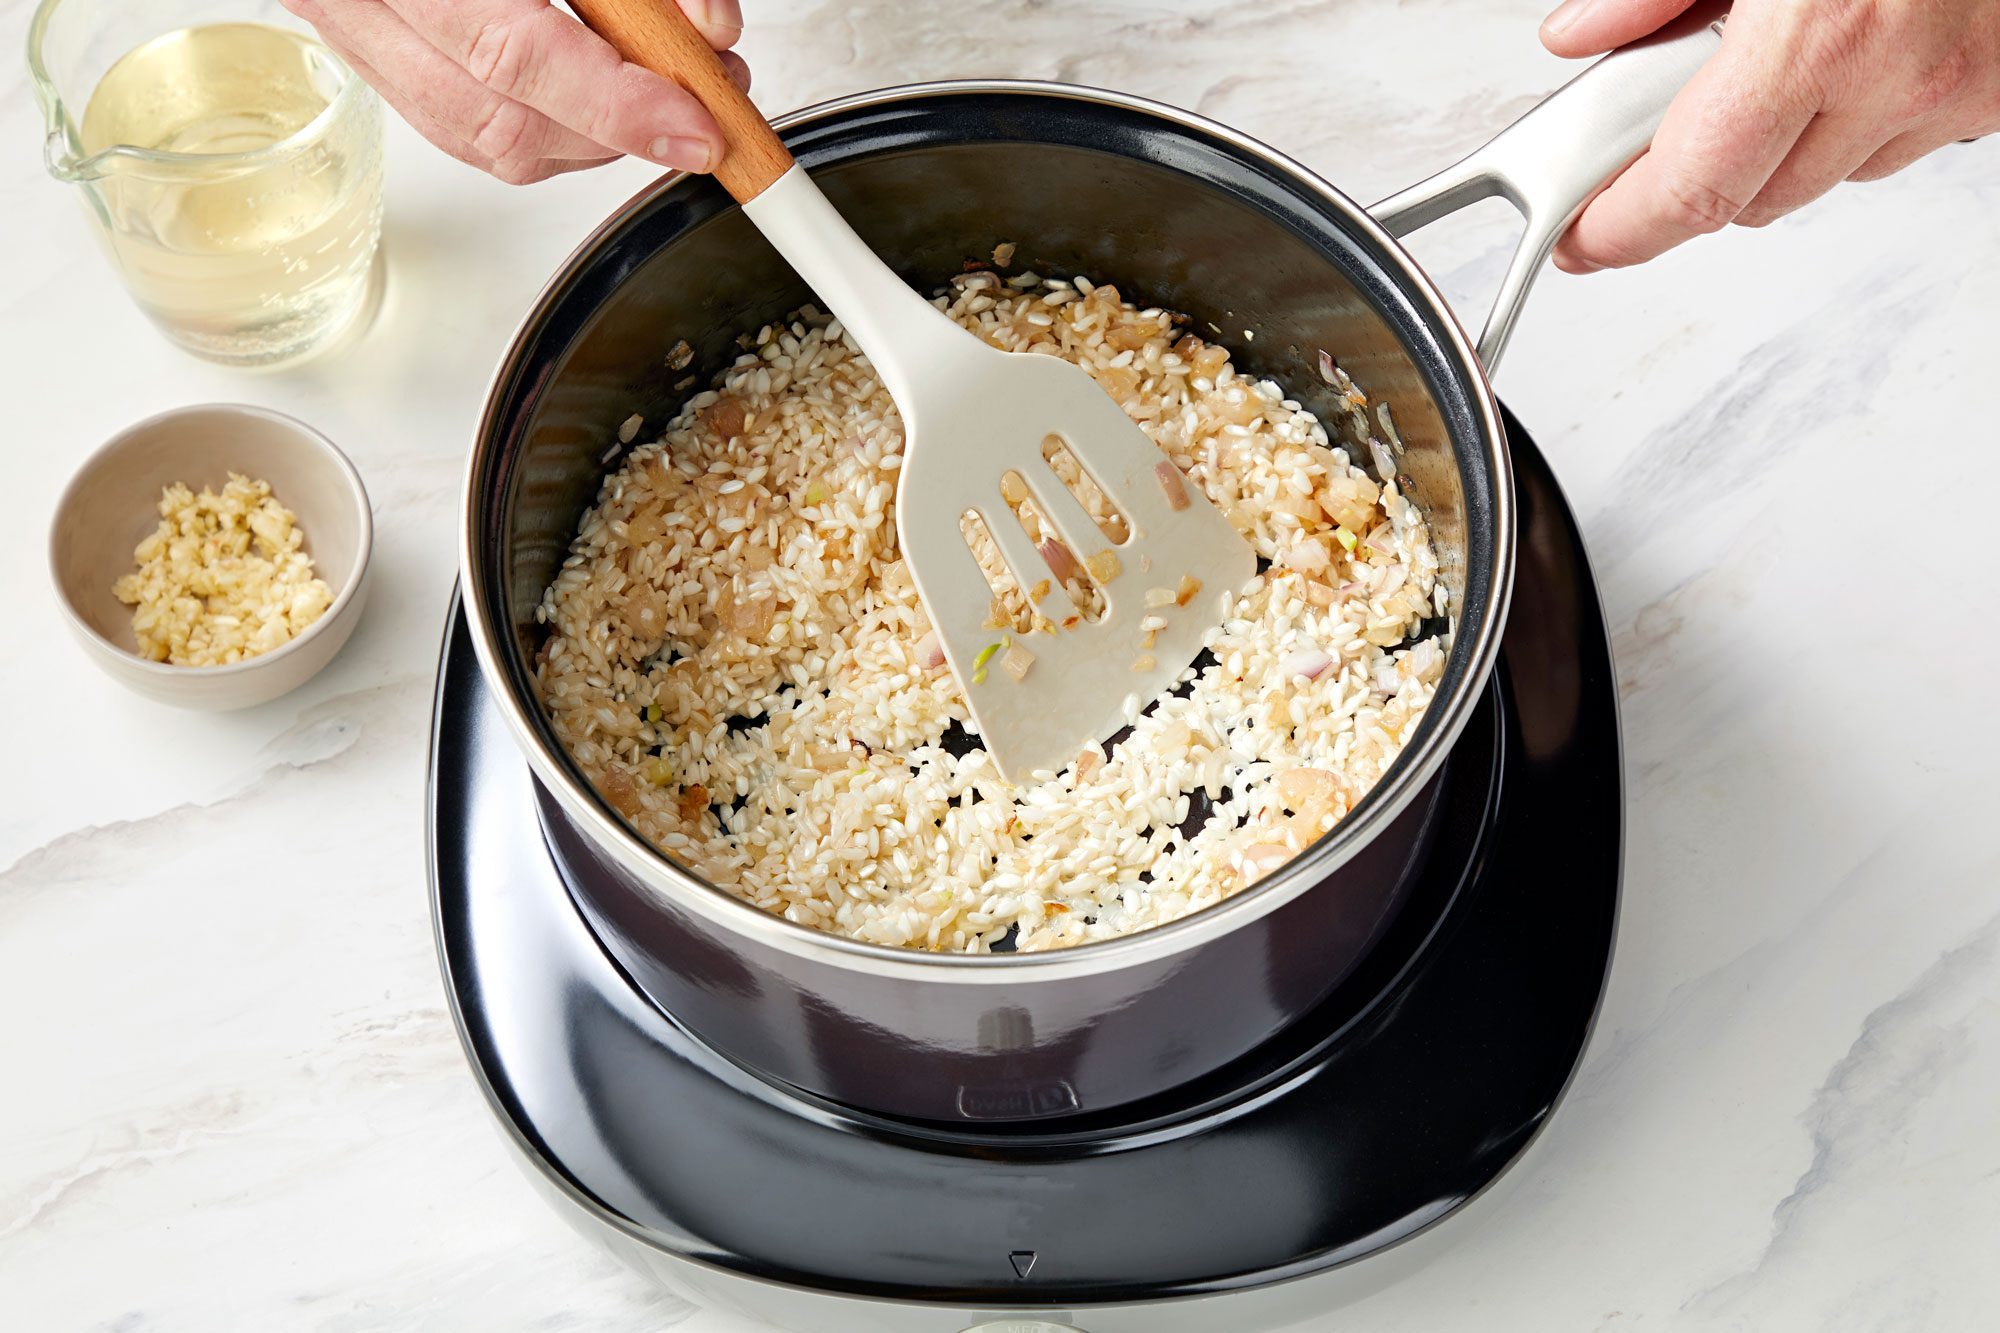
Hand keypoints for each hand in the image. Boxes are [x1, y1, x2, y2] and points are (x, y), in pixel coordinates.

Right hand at [282, 0, 747, 183]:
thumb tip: (708, 27)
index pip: (514, 52)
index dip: (616, 102)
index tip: (696, 125)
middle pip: (502, 118)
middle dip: (621, 129)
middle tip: (705, 101)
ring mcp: (350, 28)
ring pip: (484, 138)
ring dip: (591, 136)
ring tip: (664, 90)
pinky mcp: (368, 51)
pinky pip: (461, 125)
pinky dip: (545, 125)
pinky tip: (598, 95)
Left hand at [1540, 0, 1999, 270]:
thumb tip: (1581, 35)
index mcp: (1819, 32)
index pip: (1692, 189)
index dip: (1622, 230)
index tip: (1584, 239)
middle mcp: (1895, 78)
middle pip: (1752, 199)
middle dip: (1696, 175)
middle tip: (1662, 125)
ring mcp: (1956, 93)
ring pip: (1828, 174)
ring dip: (1785, 142)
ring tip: (1781, 54)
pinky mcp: (1997, 93)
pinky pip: (1901, 141)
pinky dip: (1862, 113)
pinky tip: (1855, 47)